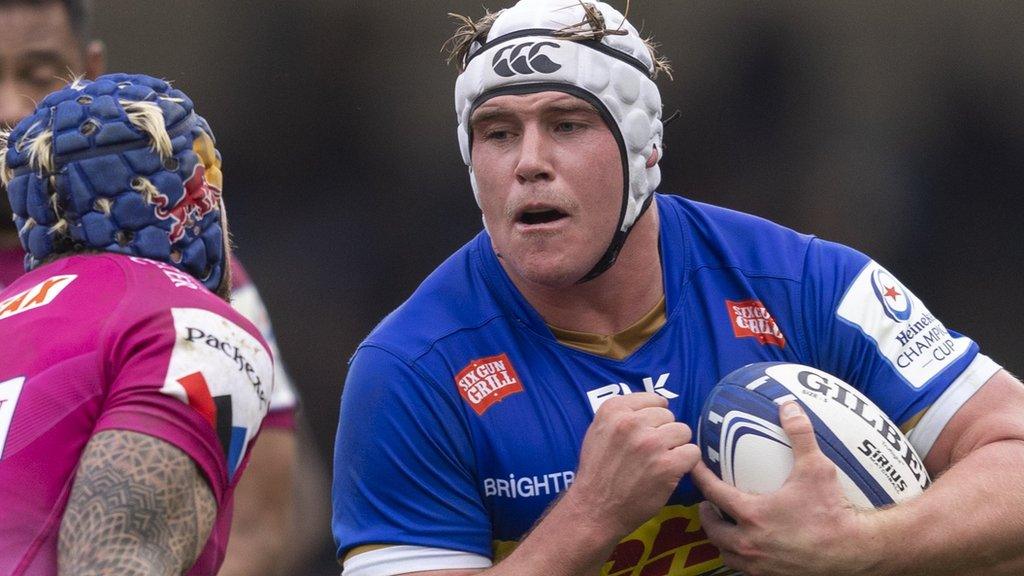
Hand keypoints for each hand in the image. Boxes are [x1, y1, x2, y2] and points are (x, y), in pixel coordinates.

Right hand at [566, 392, 700, 539]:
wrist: (595, 509)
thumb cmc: (597, 472)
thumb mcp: (597, 431)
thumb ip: (621, 414)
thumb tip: (656, 404)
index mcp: (613, 410)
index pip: (653, 399)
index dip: (654, 417)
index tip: (647, 432)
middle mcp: (632, 422)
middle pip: (669, 415)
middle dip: (663, 432)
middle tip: (650, 453)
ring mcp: (651, 443)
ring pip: (683, 431)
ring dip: (675, 447)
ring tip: (660, 462)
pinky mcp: (668, 465)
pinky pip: (693, 452)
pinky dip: (686, 463)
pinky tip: (671, 472)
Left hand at [691, 402, 872, 575]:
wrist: (853, 551)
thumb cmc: (832, 511)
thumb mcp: (816, 468)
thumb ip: (800, 434)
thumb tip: (788, 405)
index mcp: (752, 514)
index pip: (712, 492)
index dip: (700, 477)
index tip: (695, 467)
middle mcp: (749, 542)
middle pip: (711, 527)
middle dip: (706, 513)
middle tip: (709, 501)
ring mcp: (758, 564)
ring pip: (725, 551)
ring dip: (720, 537)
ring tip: (725, 523)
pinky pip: (744, 567)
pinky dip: (739, 555)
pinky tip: (749, 544)